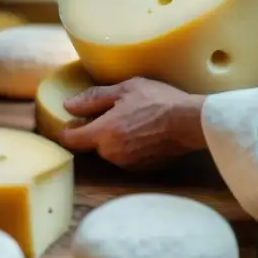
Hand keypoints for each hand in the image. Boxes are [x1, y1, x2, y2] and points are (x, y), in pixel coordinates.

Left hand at [58, 77, 207, 170]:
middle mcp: (111, 153)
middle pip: (92, 144)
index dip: (68, 129)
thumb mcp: (127, 89)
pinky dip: (130, 147)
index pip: (71, 139)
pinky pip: (126, 158)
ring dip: (115, 140)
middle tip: (116, 112)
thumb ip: (94, 98)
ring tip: (134, 121)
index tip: (74, 120)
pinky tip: (146, 133)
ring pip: (110, 151)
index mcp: (103, 133)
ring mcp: (126, 163)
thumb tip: (67, 105)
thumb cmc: (158, 100)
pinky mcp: (142, 169)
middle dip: (98, 131)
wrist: (190, 122)